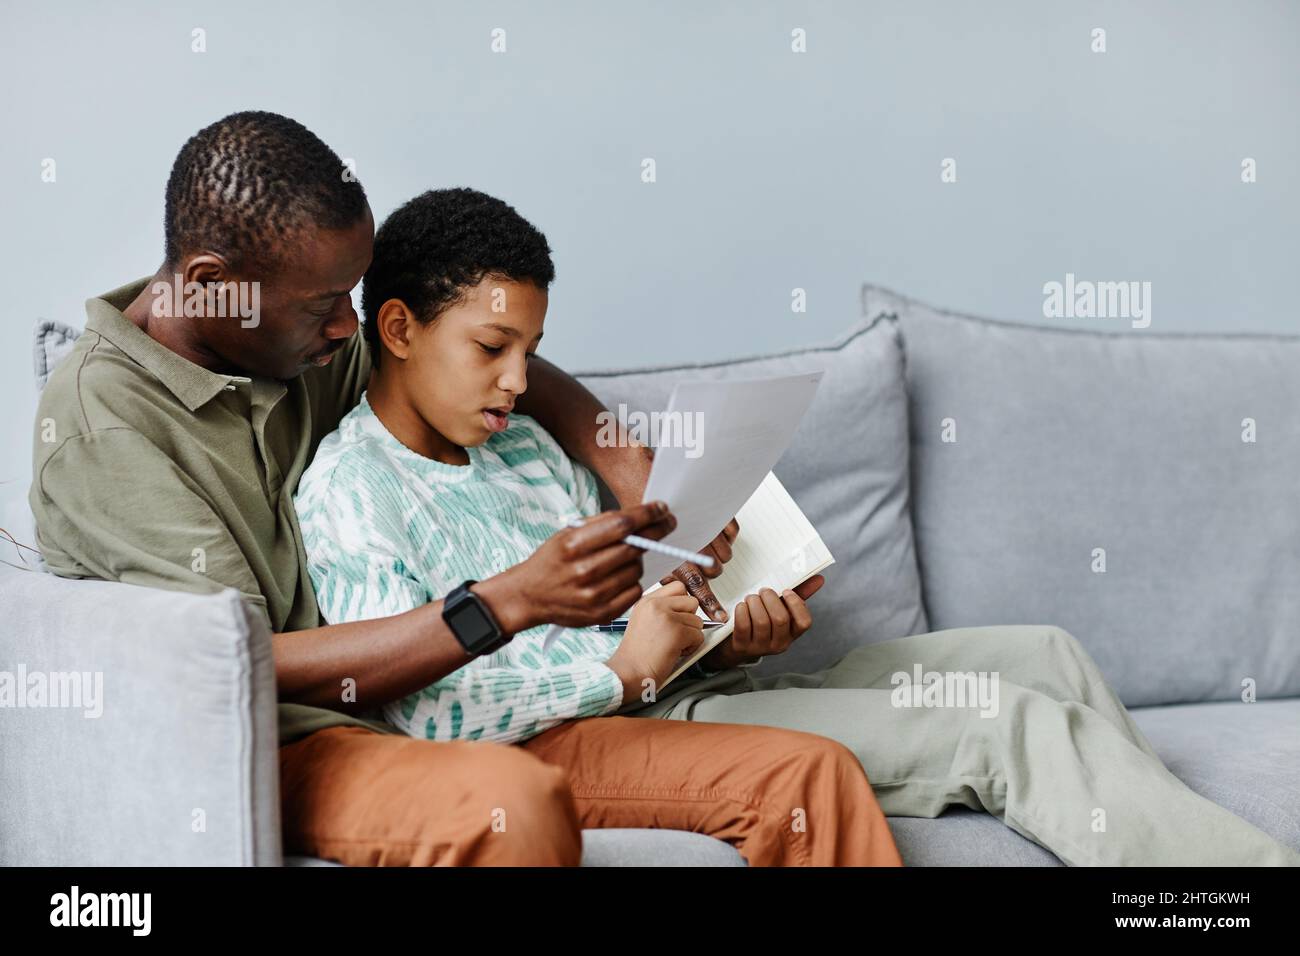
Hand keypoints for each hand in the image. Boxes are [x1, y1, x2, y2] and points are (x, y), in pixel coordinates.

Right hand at [488, 501, 676, 633]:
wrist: (528, 596)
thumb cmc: (551, 561)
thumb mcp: (567, 533)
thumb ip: (600, 523)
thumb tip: (637, 516)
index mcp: (573, 545)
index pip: (621, 525)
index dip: (647, 514)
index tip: (662, 508)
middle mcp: (584, 571)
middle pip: (634, 547)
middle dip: (655, 532)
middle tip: (665, 524)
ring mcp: (594, 595)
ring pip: (637, 569)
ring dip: (638, 559)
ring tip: (624, 557)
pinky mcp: (602, 614)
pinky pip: (635, 591)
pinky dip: (633, 580)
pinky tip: (619, 576)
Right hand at [605, 581, 705, 703]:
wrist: (628, 673)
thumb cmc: (635, 656)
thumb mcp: (642, 622)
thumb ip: (661, 611)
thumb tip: (686, 609)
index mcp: (646, 601)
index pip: (677, 586)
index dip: (682, 603)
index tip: (679, 617)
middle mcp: (655, 604)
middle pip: (691, 601)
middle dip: (689, 618)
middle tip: (676, 633)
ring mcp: (667, 617)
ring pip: (698, 621)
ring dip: (691, 636)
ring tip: (673, 646)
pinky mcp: (677, 632)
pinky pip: (699, 636)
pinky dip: (692, 648)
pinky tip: (675, 653)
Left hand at [659, 518, 739, 622]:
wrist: (647, 485)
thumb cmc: (651, 516)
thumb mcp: (653, 550)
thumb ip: (668, 572)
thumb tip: (679, 591)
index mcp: (675, 556)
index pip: (697, 587)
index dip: (710, 604)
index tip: (721, 617)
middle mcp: (692, 544)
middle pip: (715, 571)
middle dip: (710, 569)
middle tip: (699, 558)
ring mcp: (706, 529)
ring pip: (726, 555)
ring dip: (718, 552)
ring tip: (703, 542)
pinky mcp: (717, 514)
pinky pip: (732, 534)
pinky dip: (725, 534)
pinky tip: (711, 529)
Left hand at [699, 574, 823, 669]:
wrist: (737, 645)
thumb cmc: (763, 620)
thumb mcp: (781, 609)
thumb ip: (798, 594)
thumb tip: (819, 578)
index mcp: (792, 634)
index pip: (804, 622)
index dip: (796, 604)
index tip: (786, 591)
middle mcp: (779, 644)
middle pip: (780, 619)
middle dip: (770, 598)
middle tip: (763, 591)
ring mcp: (760, 647)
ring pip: (761, 621)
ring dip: (754, 602)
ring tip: (751, 598)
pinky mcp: (742, 646)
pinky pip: (743, 625)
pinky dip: (742, 610)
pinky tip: (742, 606)